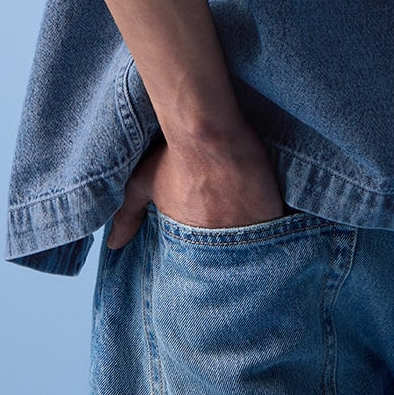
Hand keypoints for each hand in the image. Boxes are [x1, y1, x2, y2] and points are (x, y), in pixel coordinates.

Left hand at [107, 121, 287, 249]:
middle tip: (237, 240)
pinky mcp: (271, 216)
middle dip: (232, 255)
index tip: (213, 249)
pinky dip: (277, 230)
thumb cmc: (175, 154)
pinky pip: (277, 232)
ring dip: (256, 242)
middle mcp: (218, 244)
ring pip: (255, 248)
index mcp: (190, 239)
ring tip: (259, 235)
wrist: (209, 132)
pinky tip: (278, 224)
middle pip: (229, 259)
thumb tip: (114, 244)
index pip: (200, 262)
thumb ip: (128, 214)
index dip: (208, 257)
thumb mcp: (143, 182)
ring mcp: (246, 232)